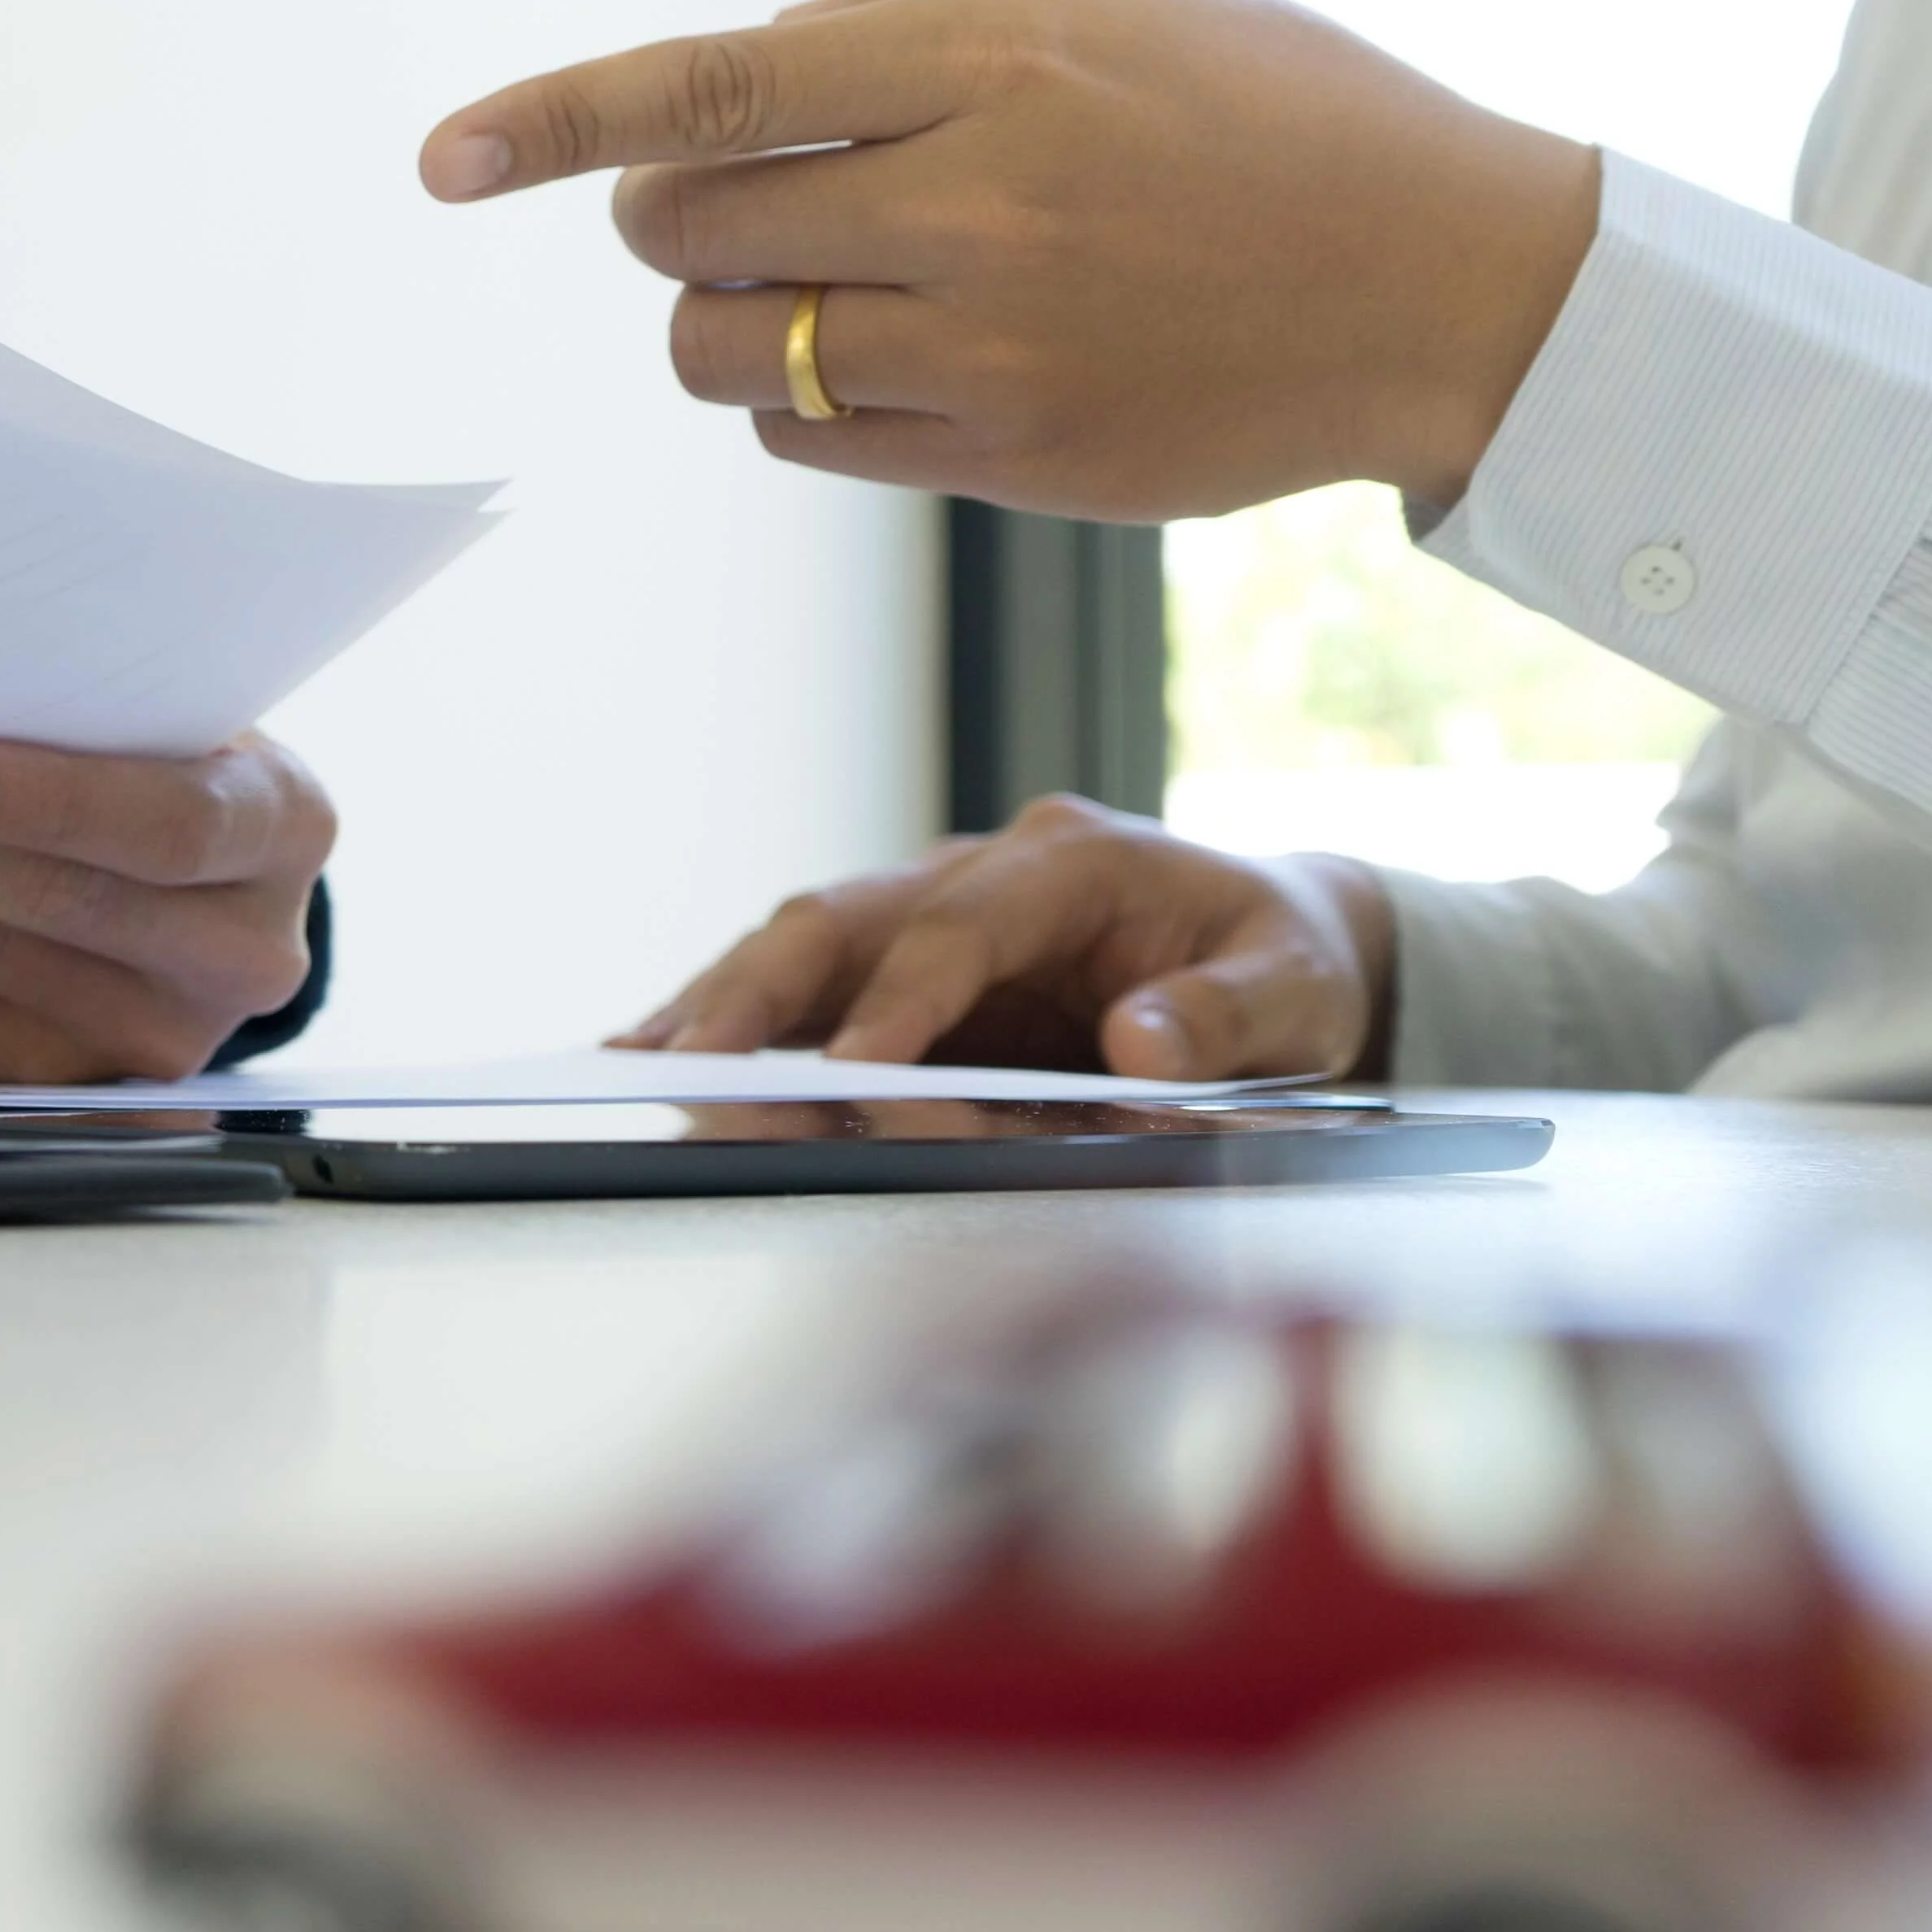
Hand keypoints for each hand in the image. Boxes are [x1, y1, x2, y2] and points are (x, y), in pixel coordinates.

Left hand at [0, 706, 332, 1081]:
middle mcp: (238, 948)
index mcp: (283, 827)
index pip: (176, 825)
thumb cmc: (154, 761)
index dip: (54, 803)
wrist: (169, 881)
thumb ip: (83, 694)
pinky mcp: (55, 1073)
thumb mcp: (162, 719)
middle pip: (48, 895)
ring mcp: (150, 1032)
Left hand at [416, 0, 1603, 521]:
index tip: (444, 158)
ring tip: (823, 272)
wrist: (1448, 281)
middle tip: (734, 195)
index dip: (555, 120)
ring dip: (723, 311)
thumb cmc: (1274, 107)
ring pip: (725, 351)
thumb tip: (752, 57)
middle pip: (686, 231)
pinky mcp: (1010, 458)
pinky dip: (798, 394)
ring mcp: (991, 350)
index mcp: (995, 63)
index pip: (712, 90)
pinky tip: (889, 349)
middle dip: (667, 212)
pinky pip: (805, 437)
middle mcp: (978, 208)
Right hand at [622, 795, 1394, 1081]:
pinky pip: (806, 986)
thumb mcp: (1293, 994)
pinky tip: (661, 1057)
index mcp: (1074, 860)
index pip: (960, 927)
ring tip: (639, 1065)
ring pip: (800, 946)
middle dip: (761, 992)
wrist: (1272, 941)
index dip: (902, 999)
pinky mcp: (906, 962)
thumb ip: (1225, 1019)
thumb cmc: (1280, 966)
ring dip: (721, 1007)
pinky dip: (734, 1021)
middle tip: (696, 1066)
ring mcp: (931, 909)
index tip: (857, 1071)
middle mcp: (982, 869)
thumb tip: (1142, 1045)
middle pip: (840, 917)